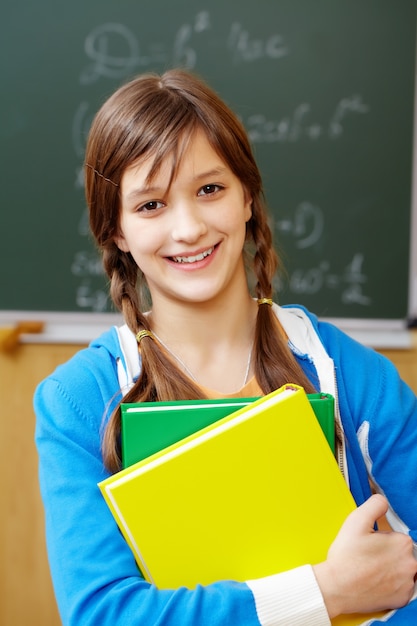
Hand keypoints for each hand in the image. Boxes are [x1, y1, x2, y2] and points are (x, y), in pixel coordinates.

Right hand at [313, 494, 416, 617]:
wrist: (337, 588)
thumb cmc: (346, 557)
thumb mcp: (356, 520)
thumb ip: (374, 504)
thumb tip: (383, 501)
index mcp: (402, 543)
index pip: (396, 535)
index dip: (380, 538)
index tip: (369, 544)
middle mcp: (411, 564)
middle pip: (400, 553)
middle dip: (386, 552)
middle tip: (367, 556)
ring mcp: (408, 584)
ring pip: (401, 569)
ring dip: (389, 568)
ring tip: (369, 570)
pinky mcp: (403, 599)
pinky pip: (400, 587)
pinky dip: (390, 584)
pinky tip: (374, 581)